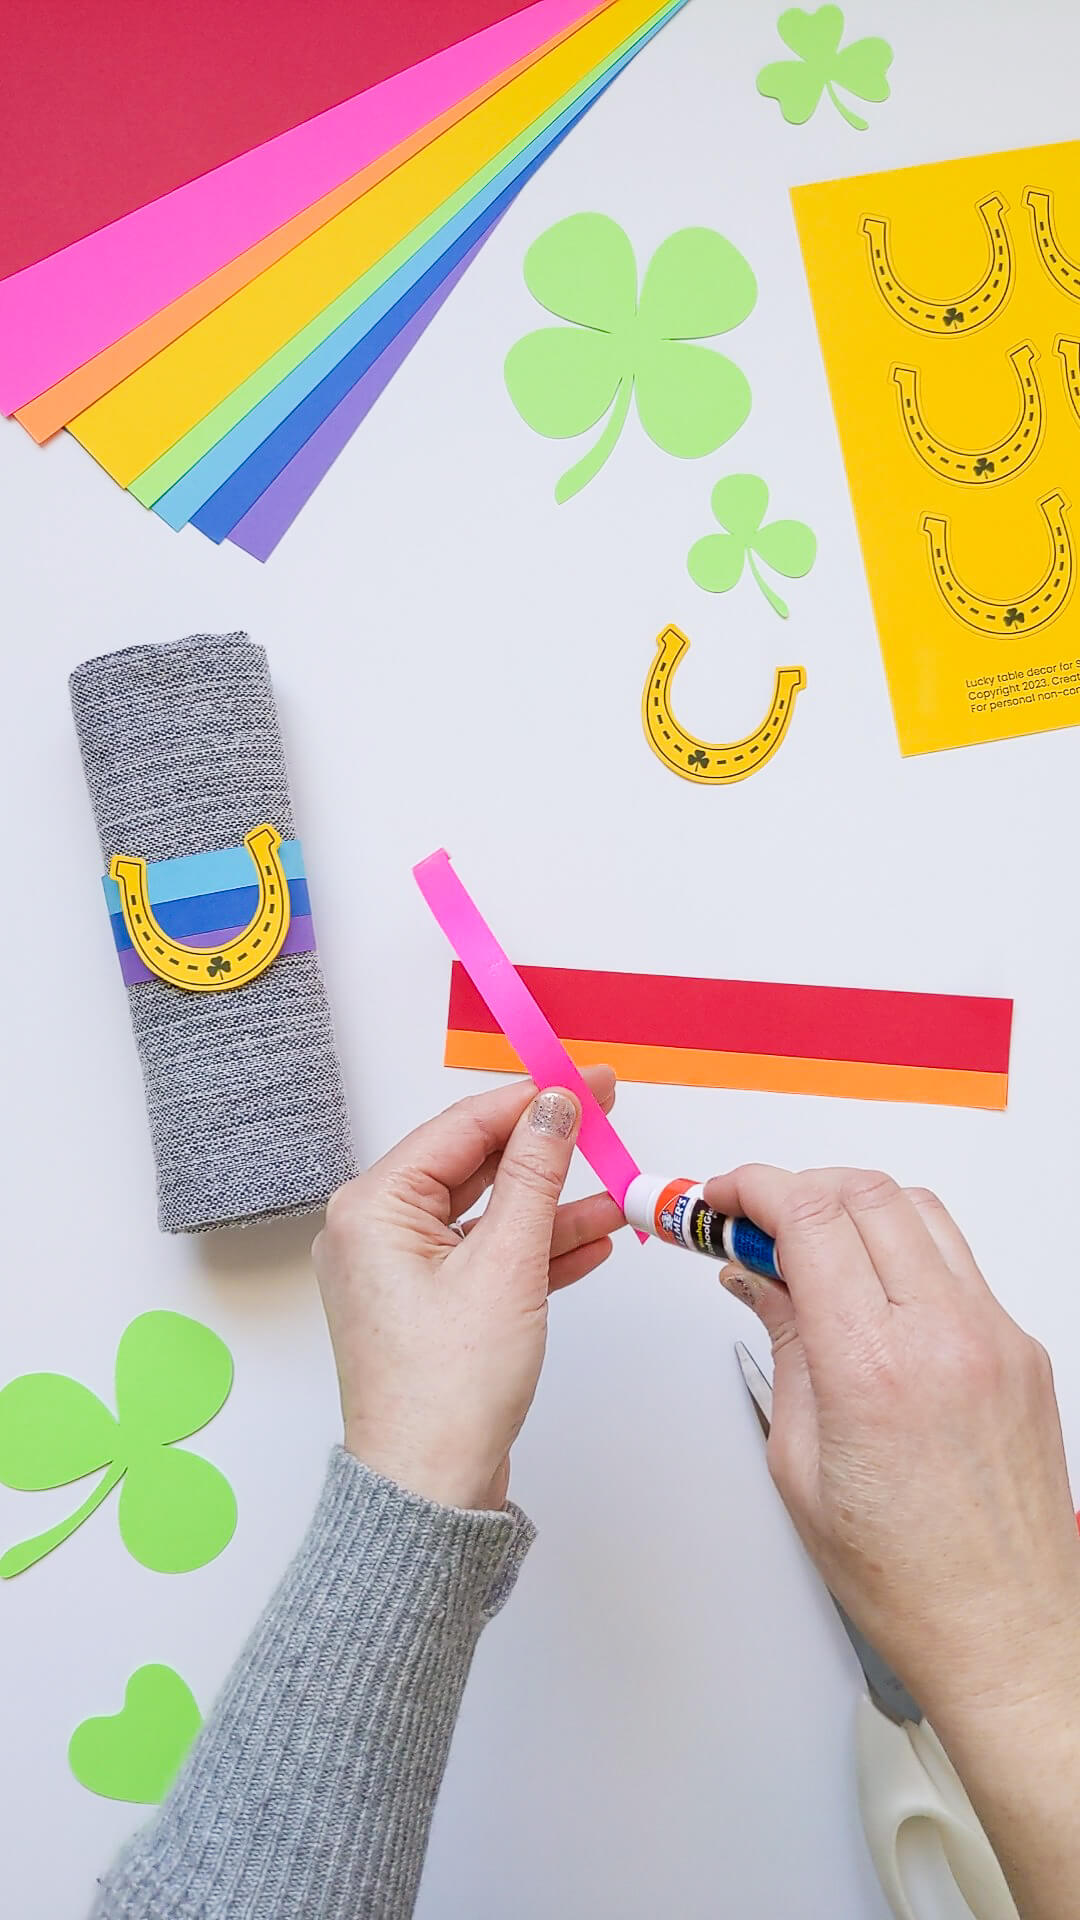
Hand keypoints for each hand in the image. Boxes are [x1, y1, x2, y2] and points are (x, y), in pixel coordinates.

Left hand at [313, 1069, 622, 1511]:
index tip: (587, 1081)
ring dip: (553, 1206)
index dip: (532, 1098)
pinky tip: (594, 1242)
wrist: (429, 1492)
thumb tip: (555, 1107)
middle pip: (474, 1166)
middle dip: (547, 1151)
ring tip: (620, 1192)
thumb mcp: (508, 1264)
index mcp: (373, 1207)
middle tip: (607, 1117)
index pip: (462, 1127)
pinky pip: (486, 1258)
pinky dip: (537, 1250)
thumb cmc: (446, 1391)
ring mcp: (399, 1272)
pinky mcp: (427, 1308)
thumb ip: (535, 1174)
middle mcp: (374, 1231)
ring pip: (488, 1216)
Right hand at [705, 1165, 1079, 1740]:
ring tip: (811, 1252)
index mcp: (875, 1367)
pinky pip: (958, 1262)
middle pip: (865, 1192)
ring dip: (853, 1208)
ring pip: (919, 1209)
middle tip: (752, 1221)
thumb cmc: (906, 1575)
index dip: (751, 1188)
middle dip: (795, 1188)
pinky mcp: (1021, 1349)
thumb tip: (758, 1278)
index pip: (809, 1216)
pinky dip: (903, 1251)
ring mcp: (995, 1336)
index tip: (720, 1198)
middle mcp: (945, 1335)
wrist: (1004, 1629)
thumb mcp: (798, 1462)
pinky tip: (870, 1294)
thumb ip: (782, 1347)